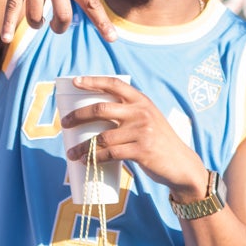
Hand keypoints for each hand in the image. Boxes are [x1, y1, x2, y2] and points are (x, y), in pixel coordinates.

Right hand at [0, 0, 114, 44]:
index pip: (91, 2)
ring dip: (36, 24)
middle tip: (54, 25)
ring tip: (36, 20)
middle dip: (59, 27)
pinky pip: (12, 7)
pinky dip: (8, 25)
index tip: (112, 39)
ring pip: (36, 16)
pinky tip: (6, 37)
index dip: (102, 22)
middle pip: (63, 16)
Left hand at [59, 76, 209, 195]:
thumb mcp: (148, 120)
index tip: (76, 81)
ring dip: (82, 146)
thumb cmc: (158, 142)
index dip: (93, 81)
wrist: (181, 163)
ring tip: (71, 153)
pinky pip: (111, 154)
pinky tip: (85, 161)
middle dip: (78, 116)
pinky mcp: (142, 151)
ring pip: (102, 137)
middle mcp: (141, 112)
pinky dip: (94, 158)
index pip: (115, 84)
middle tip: (64, 123)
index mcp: (142, 101)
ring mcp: (142, 131)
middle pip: (101, 109)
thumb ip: (129, 114)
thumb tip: (94, 117)